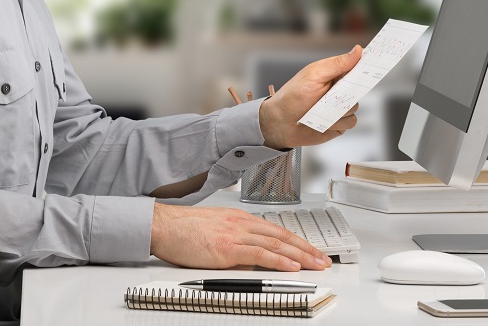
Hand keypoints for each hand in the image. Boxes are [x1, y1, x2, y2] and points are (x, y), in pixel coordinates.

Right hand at [150, 203, 331, 270]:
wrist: (164, 225)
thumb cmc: (183, 229)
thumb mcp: (215, 230)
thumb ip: (234, 239)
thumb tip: (249, 256)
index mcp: (240, 219)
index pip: (276, 230)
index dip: (297, 241)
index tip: (311, 250)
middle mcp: (242, 224)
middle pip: (282, 236)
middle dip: (306, 249)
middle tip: (324, 259)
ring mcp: (236, 235)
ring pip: (277, 245)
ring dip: (300, 256)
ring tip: (316, 264)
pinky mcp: (228, 248)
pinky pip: (260, 255)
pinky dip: (279, 261)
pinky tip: (292, 267)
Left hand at [258, 45, 362, 149]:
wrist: (280, 123)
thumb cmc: (292, 96)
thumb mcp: (313, 75)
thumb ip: (337, 64)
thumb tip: (358, 50)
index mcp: (334, 74)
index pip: (357, 65)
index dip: (367, 64)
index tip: (378, 60)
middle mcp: (339, 90)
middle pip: (359, 88)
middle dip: (348, 92)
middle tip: (333, 94)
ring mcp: (339, 107)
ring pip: (355, 107)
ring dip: (338, 111)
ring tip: (320, 110)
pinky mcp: (339, 124)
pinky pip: (350, 123)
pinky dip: (337, 123)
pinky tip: (323, 121)